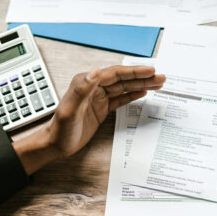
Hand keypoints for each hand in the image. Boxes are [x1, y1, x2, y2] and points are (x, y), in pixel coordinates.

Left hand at [13, 65, 164, 174]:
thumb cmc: (60, 129)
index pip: (115, 74)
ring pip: (124, 88)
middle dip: (143, 77)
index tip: (150, 71)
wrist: (56, 144)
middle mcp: (94, 87)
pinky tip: (143, 92)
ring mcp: (99, 98)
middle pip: (123, 79)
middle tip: (160, 77)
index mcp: (87, 83)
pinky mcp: (101, 108)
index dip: (134, 72)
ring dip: (141, 85)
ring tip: (158, 84)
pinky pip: (120, 98)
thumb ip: (81, 89)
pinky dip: (132, 95)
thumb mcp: (70, 110)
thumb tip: (95, 71)